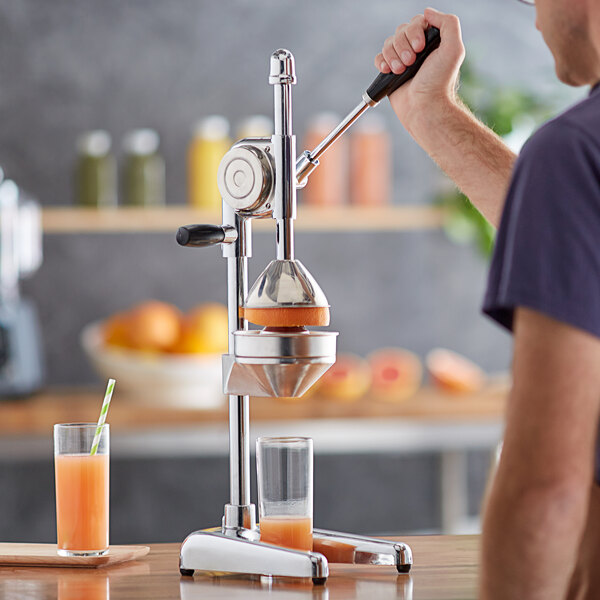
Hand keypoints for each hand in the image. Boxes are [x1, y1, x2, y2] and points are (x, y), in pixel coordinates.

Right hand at [374, 8, 464, 131]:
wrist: (424, 107)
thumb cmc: (439, 82)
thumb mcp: (453, 48)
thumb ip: (448, 23)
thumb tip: (427, 12)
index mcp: (431, 41)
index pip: (416, 22)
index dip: (414, 33)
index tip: (420, 48)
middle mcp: (416, 49)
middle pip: (400, 31)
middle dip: (403, 46)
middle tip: (411, 63)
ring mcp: (402, 60)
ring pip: (388, 43)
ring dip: (393, 56)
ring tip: (401, 71)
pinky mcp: (390, 72)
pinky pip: (379, 58)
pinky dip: (382, 63)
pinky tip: (389, 72)